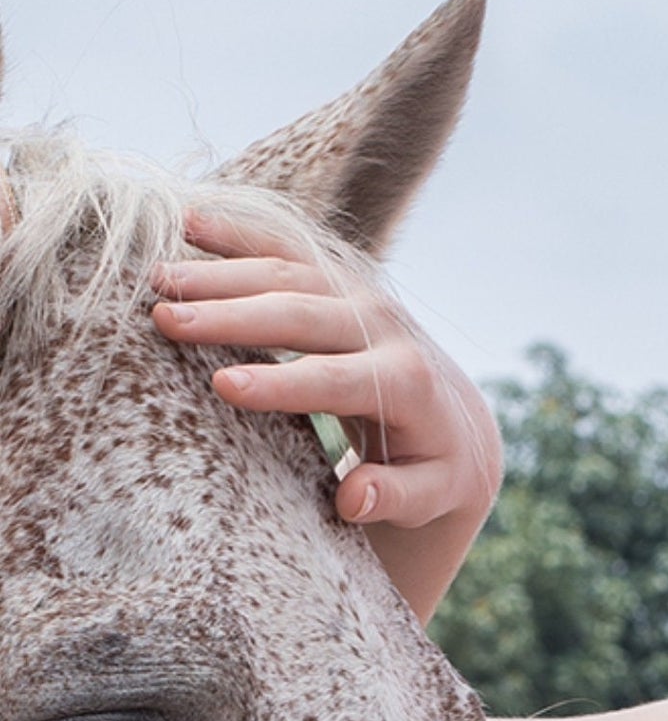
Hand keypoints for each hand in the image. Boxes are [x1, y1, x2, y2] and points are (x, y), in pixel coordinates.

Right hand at [151, 211, 502, 623]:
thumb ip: (399, 498)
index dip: (280, 383)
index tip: (222, 386)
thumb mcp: (431, 495)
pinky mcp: (339, 277)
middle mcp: (384, 327)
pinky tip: (187, 223)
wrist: (456, 419)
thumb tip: (355, 498)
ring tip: (157, 280)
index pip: (338, 380)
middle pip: (302, 314)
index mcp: (408, 383)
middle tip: (165, 320)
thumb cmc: (432, 468)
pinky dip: (238, 234)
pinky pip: (285, 247)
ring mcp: (359, 295)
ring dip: (220, 273)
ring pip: (287, 273)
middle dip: (232, 317)